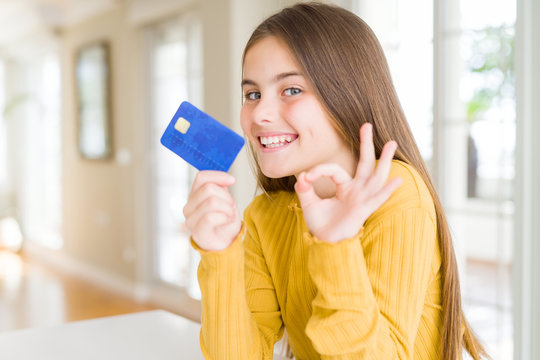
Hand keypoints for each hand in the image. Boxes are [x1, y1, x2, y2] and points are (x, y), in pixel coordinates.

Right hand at [183, 171, 241, 250]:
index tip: (232, 180)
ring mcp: (190, 220)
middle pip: (209, 188)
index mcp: (193, 196)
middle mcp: (188, 207)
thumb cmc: (224, 220)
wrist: (226, 242)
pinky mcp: (197, 232)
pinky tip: (227, 221)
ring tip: (229, 215)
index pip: (201, 177)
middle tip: (231, 207)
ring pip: (211, 201)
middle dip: (226, 196)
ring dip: (227, 208)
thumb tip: (228, 178)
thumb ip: (221, 187)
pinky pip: (210, 217)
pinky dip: (225, 217)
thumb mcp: (224, 198)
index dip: (218, 176)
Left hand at [294, 123, 401, 242]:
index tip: (306, 177)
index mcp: (344, 187)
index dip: (319, 171)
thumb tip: (302, 177)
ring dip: (384, 160)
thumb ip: (305, 189)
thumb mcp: (309, 203)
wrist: (323, 242)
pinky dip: (387, 190)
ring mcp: (361, 199)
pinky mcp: (363, 210)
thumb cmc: (320, 223)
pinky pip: (377, 199)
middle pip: (364, 163)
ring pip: (376, 176)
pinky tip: (397, 180)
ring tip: (391, 143)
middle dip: (366, 144)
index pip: (334, 170)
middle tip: (367, 124)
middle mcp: (356, 190)